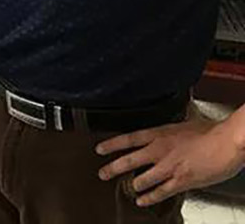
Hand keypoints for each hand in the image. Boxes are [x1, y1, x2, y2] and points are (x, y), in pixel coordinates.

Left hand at [96, 116, 244, 205]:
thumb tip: (172, 125)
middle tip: (102, 173)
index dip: (112, 145)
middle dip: (113, 168)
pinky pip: (160, 192)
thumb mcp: (185, 123)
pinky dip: (150, 198)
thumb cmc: (210, 131)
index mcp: (159, 134)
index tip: (99, 149)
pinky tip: (142, 201)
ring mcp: (168, 167)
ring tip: (126, 188)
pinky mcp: (180, 181)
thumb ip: (173, 129)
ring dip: (133, 185)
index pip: (128, 139)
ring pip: (142, 179)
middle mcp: (159, 150)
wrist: (226, 143)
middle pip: (129, 160)